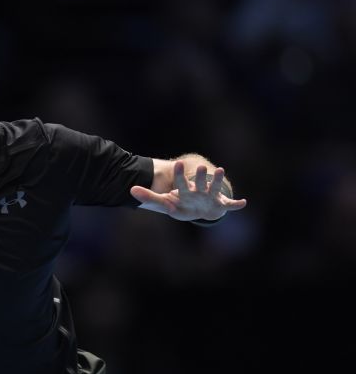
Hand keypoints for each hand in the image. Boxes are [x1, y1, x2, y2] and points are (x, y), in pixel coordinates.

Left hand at [130, 161, 246, 220]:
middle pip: (199, 183)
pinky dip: (236, 205)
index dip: (180, 174)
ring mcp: (210, 197)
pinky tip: (243, 203)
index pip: (181, 182)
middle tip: (202, 166)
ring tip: (221, 169)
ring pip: (214, 189)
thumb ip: (148, 197)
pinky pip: (229, 205)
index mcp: (184, 191)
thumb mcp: (165, 204)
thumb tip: (130, 189)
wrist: (199, 210)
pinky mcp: (221, 205)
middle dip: (201, 176)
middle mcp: (198, 191)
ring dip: (217, 181)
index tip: (178, 163)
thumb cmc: (181, 205)